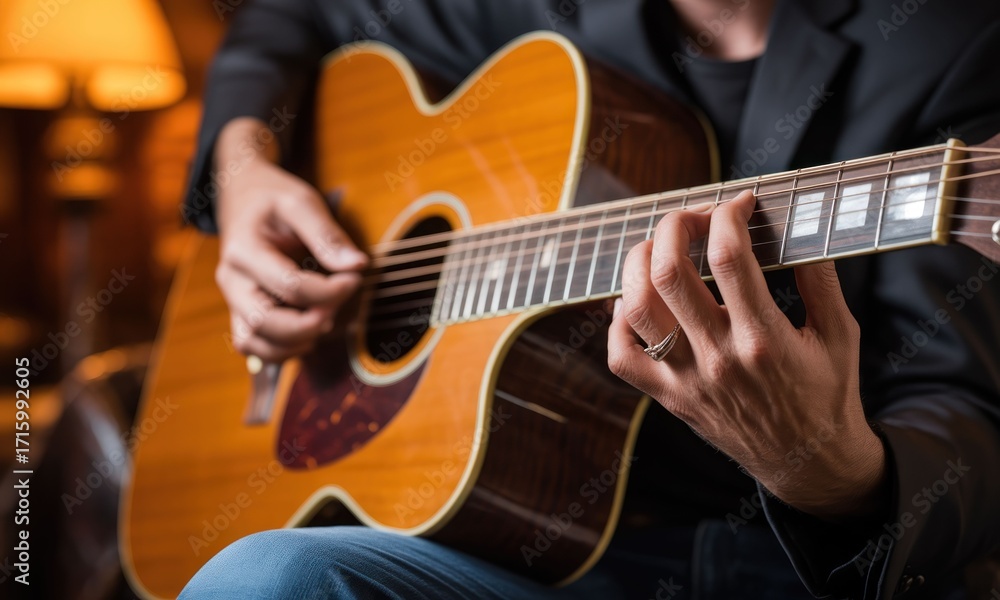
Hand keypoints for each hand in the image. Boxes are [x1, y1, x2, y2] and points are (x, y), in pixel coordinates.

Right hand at [214, 118, 366, 361]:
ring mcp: (233, 299)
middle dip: (310, 323)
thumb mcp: (302, 201)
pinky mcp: (241, 311)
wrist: (242, 195)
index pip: (289, 286)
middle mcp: (232, 280)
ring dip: (294, 343)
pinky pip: (254, 346)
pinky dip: (282, 349)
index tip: (355, 277)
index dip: (329, 291)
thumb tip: (357, 265)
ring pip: (254, 344)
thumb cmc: (273, 198)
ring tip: (324, 319)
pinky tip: (310, 331)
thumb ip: (328, 234)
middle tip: (339, 307)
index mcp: (243, 249)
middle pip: (265, 323)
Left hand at [608, 190, 886, 518]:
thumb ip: (821, 278)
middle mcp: (718, 357)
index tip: (740, 203)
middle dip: (673, 226)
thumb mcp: (841, 334)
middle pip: (668, 272)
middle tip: (691, 217)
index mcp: (764, 339)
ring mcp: (686, 379)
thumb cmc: (826, 395)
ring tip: (657, 248)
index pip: (730, 257)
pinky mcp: (668, 397)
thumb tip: (800, 223)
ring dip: (638, 264)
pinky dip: (618, 321)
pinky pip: (621, 355)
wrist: (807, 464)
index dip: (728, 215)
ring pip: (635, 308)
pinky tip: (639, 301)